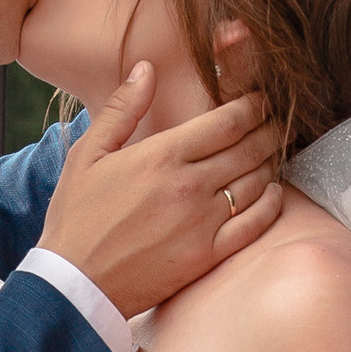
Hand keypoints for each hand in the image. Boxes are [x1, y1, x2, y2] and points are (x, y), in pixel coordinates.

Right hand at [38, 51, 283, 312]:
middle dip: (268, 129)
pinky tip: (273, 193)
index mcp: (162, 155)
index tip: (259, 101)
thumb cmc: (76, 217)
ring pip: (257, 182)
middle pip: (249, 147)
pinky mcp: (208, 255)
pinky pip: (255, 224)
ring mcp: (202, 222)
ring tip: (270, 153)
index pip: (227, 121)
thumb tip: (146, 67)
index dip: (252, 106)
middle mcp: (189, 186)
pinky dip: (271, 204)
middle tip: (276, 122)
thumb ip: (122, 108)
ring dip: (270, 162)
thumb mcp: (88, 154)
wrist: (74, 284)